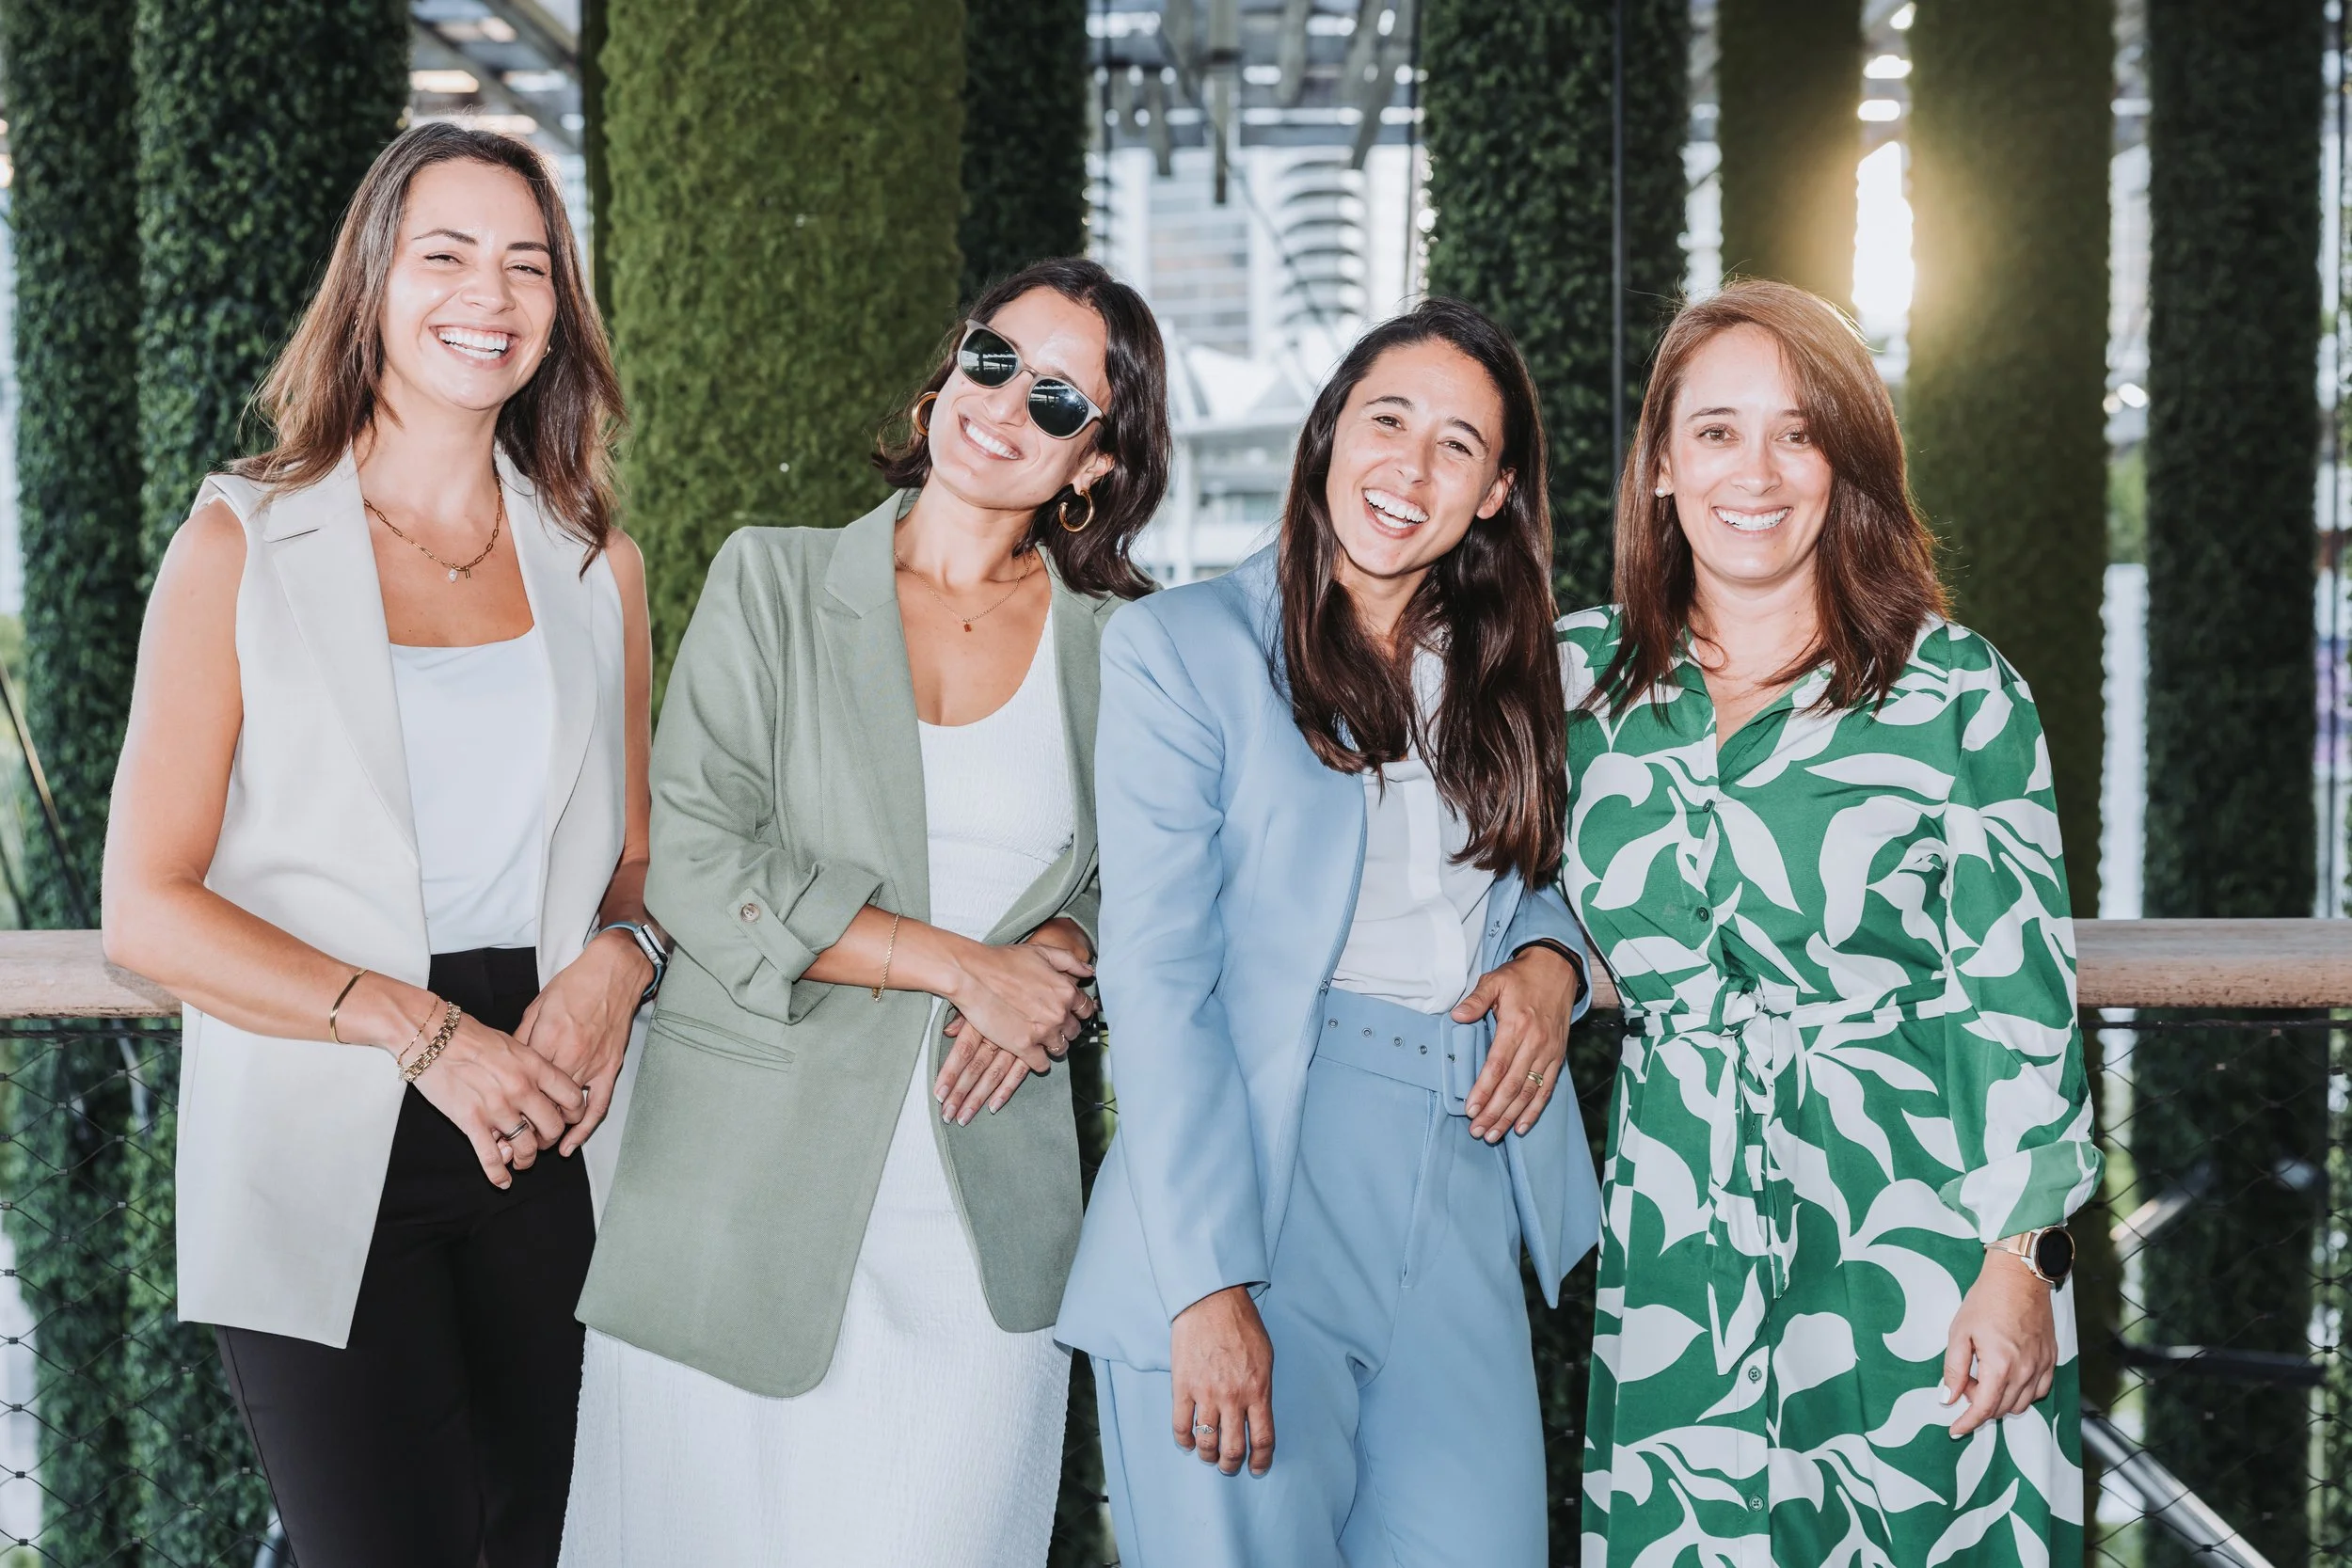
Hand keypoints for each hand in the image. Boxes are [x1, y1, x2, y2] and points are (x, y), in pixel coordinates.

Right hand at [409, 1010, 588, 1186]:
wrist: (432, 1036)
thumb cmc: (469, 1036)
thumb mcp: (513, 1043)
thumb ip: (531, 1068)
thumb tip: (543, 1087)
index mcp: (534, 1067)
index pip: (572, 1098)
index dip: (574, 1115)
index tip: (568, 1120)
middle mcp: (520, 1089)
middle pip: (553, 1128)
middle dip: (550, 1140)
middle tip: (542, 1140)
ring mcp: (496, 1108)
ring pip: (526, 1148)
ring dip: (527, 1160)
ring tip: (523, 1160)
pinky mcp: (470, 1122)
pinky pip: (491, 1159)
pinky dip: (499, 1175)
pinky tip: (503, 1181)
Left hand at [516, 928, 651, 1156]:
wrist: (612, 972)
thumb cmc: (574, 985)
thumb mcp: (537, 1007)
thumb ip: (522, 1040)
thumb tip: (508, 1066)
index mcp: (546, 1041)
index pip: (522, 1086)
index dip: (506, 1109)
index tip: (493, 1124)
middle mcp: (569, 1056)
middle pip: (542, 1104)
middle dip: (524, 1127)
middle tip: (509, 1143)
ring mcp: (592, 1064)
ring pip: (567, 1110)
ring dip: (549, 1131)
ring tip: (533, 1145)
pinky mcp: (610, 1068)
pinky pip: (598, 1106)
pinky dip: (584, 1129)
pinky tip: (570, 1145)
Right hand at [932, 920, 1096, 1122]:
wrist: (973, 975)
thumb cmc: (1004, 961)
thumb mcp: (1042, 952)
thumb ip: (1070, 962)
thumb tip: (1089, 972)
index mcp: (1066, 992)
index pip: (1086, 1009)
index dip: (1078, 1010)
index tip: (1069, 1011)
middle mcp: (1058, 1014)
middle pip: (1074, 1031)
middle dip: (1065, 1027)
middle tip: (1050, 1023)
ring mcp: (1042, 1033)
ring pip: (1061, 1049)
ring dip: (1053, 1044)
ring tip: (1039, 1037)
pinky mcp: (1024, 1047)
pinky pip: (1042, 1065)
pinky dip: (1039, 1061)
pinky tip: (1031, 1052)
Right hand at [1170, 1285, 1274, 1476]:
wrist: (1210, 1301)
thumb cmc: (1241, 1324)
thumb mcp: (1265, 1357)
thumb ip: (1261, 1388)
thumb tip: (1257, 1413)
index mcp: (1258, 1390)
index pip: (1263, 1438)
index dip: (1260, 1460)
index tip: (1257, 1468)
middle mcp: (1233, 1397)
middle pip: (1233, 1448)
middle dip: (1231, 1464)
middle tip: (1229, 1465)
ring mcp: (1206, 1393)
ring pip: (1206, 1442)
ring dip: (1208, 1456)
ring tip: (1209, 1456)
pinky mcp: (1182, 1387)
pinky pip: (1181, 1425)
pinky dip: (1184, 1440)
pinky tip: (1188, 1442)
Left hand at [1455, 944, 1581, 1141]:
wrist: (1557, 970)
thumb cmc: (1521, 978)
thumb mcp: (1495, 980)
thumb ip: (1476, 1000)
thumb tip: (1457, 1015)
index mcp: (1516, 1025)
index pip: (1497, 1065)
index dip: (1484, 1089)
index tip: (1471, 1109)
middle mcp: (1535, 1042)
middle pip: (1513, 1085)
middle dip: (1495, 1111)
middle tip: (1478, 1131)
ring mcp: (1549, 1052)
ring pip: (1529, 1092)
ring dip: (1511, 1116)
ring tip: (1495, 1134)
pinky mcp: (1558, 1057)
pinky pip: (1547, 1089)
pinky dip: (1535, 1110)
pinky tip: (1522, 1126)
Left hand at [1942, 1247, 2058, 1436]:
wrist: (2019, 1278)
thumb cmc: (1985, 1302)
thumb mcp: (1959, 1333)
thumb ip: (1954, 1369)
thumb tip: (1948, 1398)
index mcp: (2000, 1365)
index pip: (1984, 1409)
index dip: (1967, 1423)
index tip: (1955, 1430)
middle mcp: (2026, 1371)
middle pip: (2002, 1409)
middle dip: (1980, 1405)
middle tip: (1965, 1384)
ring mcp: (2042, 1366)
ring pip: (2022, 1404)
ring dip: (2000, 1401)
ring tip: (1984, 1377)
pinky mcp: (2052, 1360)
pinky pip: (2039, 1391)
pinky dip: (2022, 1394)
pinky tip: (2007, 1377)